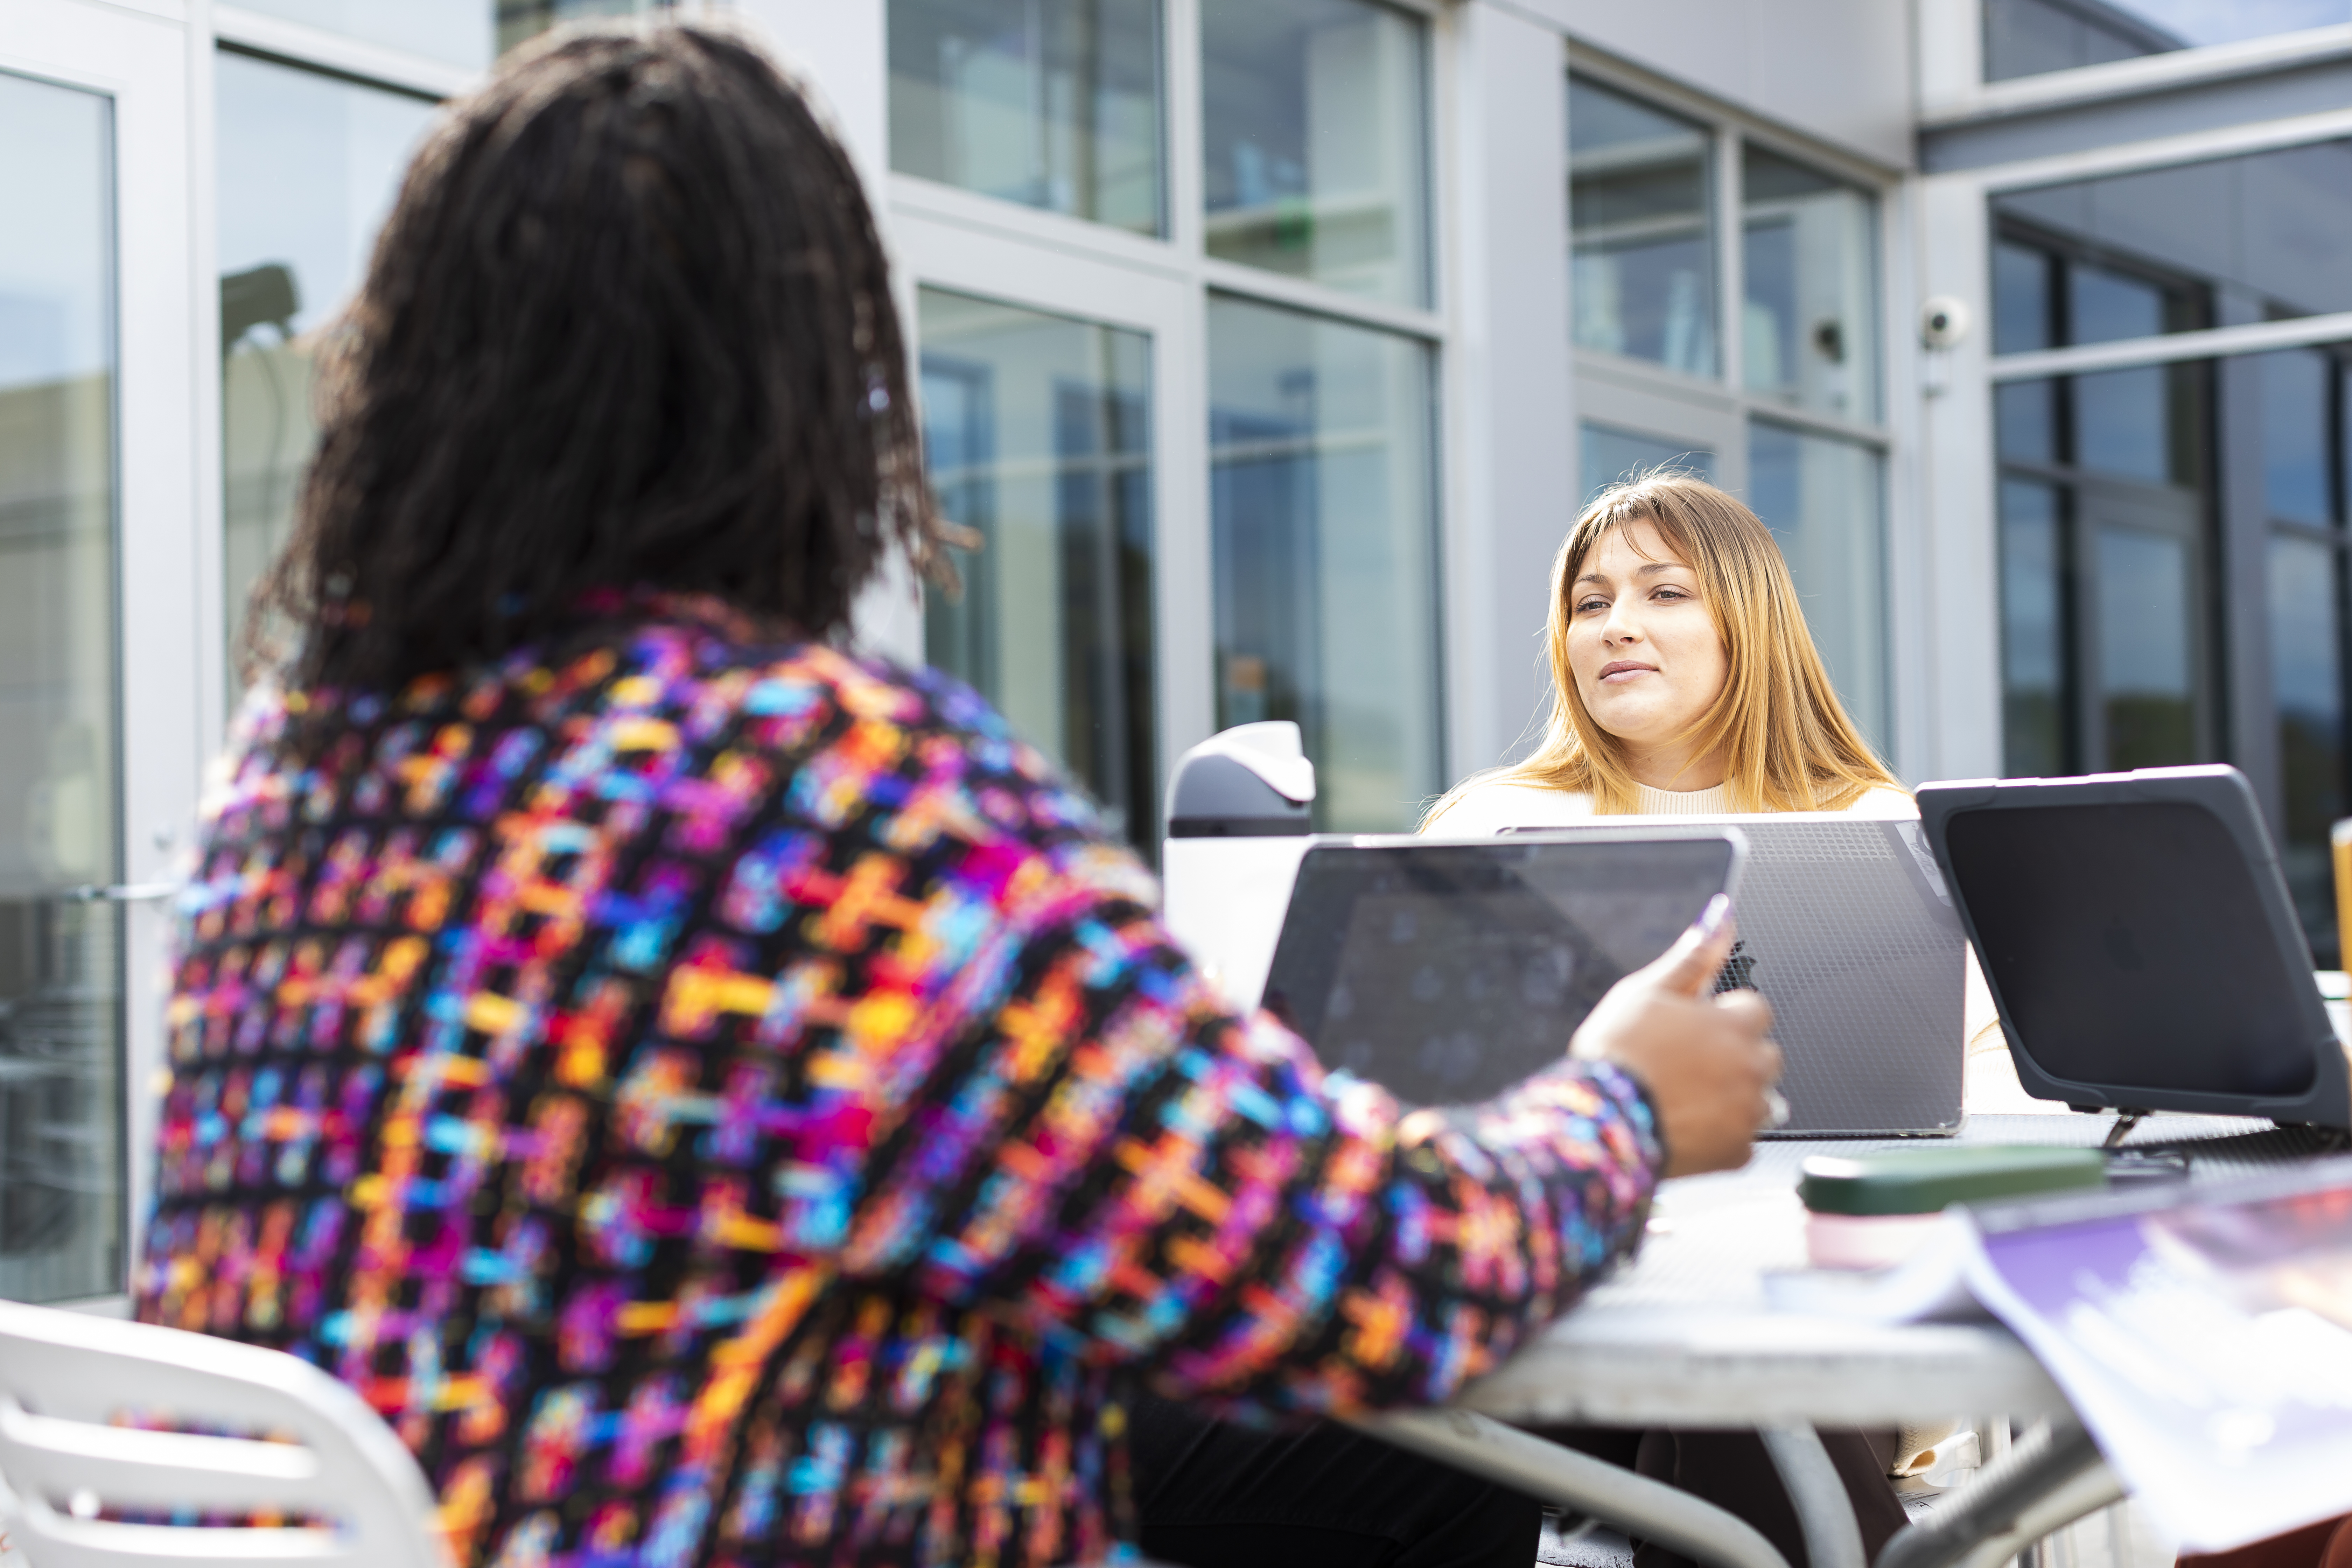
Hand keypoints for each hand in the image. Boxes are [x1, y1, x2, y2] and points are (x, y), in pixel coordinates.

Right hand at [1571, 896, 1781, 1177]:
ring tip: (1687, 1099)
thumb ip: (1691, 958)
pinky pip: (1742, 1140)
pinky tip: (1687, 1127)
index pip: (1756, 1008)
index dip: (1724, 1015)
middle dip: (1736, 1057)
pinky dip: (1721, 1136)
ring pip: (1760, 1099)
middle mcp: (1752, 1067)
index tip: (1698, 1027)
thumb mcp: (1645, 991)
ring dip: (1734, 1097)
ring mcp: (1748, 1112)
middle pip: (1764, 1054)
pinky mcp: (1737, 1153)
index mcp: (1734, 1023)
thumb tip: (1719, 919)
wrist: (1600, 1123)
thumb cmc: (1618, 1054)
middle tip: (1688, 1065)